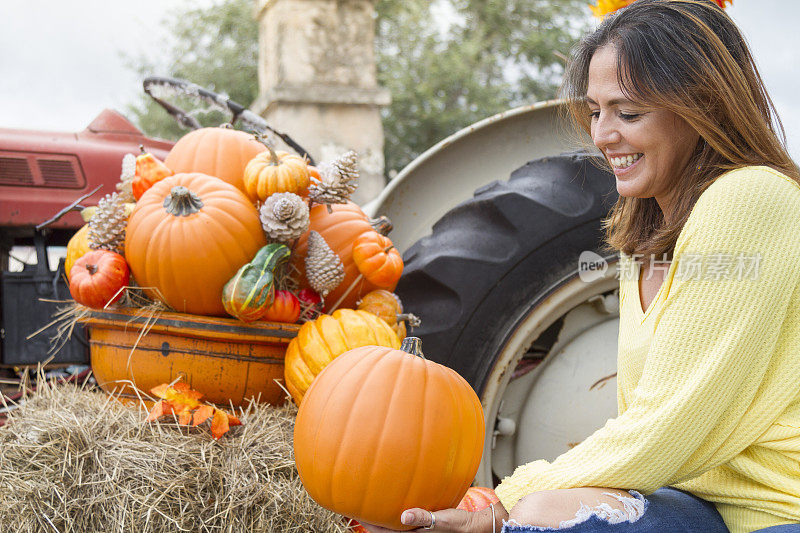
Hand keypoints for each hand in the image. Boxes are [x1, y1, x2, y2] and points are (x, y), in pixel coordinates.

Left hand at [359, 503, 505, 532]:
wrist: (474, 526)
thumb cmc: (459, 525)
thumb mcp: (442, 521)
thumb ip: (423, 518)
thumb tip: (404, 516)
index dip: (368, 524)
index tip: (357, 513)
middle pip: (384, 530)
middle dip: (371, 520)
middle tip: (357, 504)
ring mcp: (416, 531)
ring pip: (392, 525)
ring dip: (382, 517)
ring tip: (371, 502)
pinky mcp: (422, 525)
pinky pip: (403, 520)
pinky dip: (395, 512)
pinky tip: (394, 501)